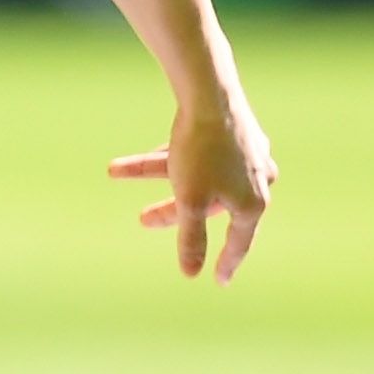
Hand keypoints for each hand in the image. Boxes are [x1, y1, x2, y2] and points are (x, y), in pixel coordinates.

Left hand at [108, 83, 273, 284]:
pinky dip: (170, 157)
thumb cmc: (202, 151)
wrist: (209, 92)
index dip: (226, 262)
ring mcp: (248, 154)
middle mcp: (257, 180)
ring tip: (117, 171)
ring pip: (198, 175)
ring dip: (157, 175)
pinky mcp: (235, 131)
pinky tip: (138, 154)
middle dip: (170, 211)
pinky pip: (198, 153)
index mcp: (253, 203)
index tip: (219, 280)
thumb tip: (191, 273)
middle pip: (209, 206)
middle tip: (142, 220)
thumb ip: (191, 239)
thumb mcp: (191, 202)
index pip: (239, 242)